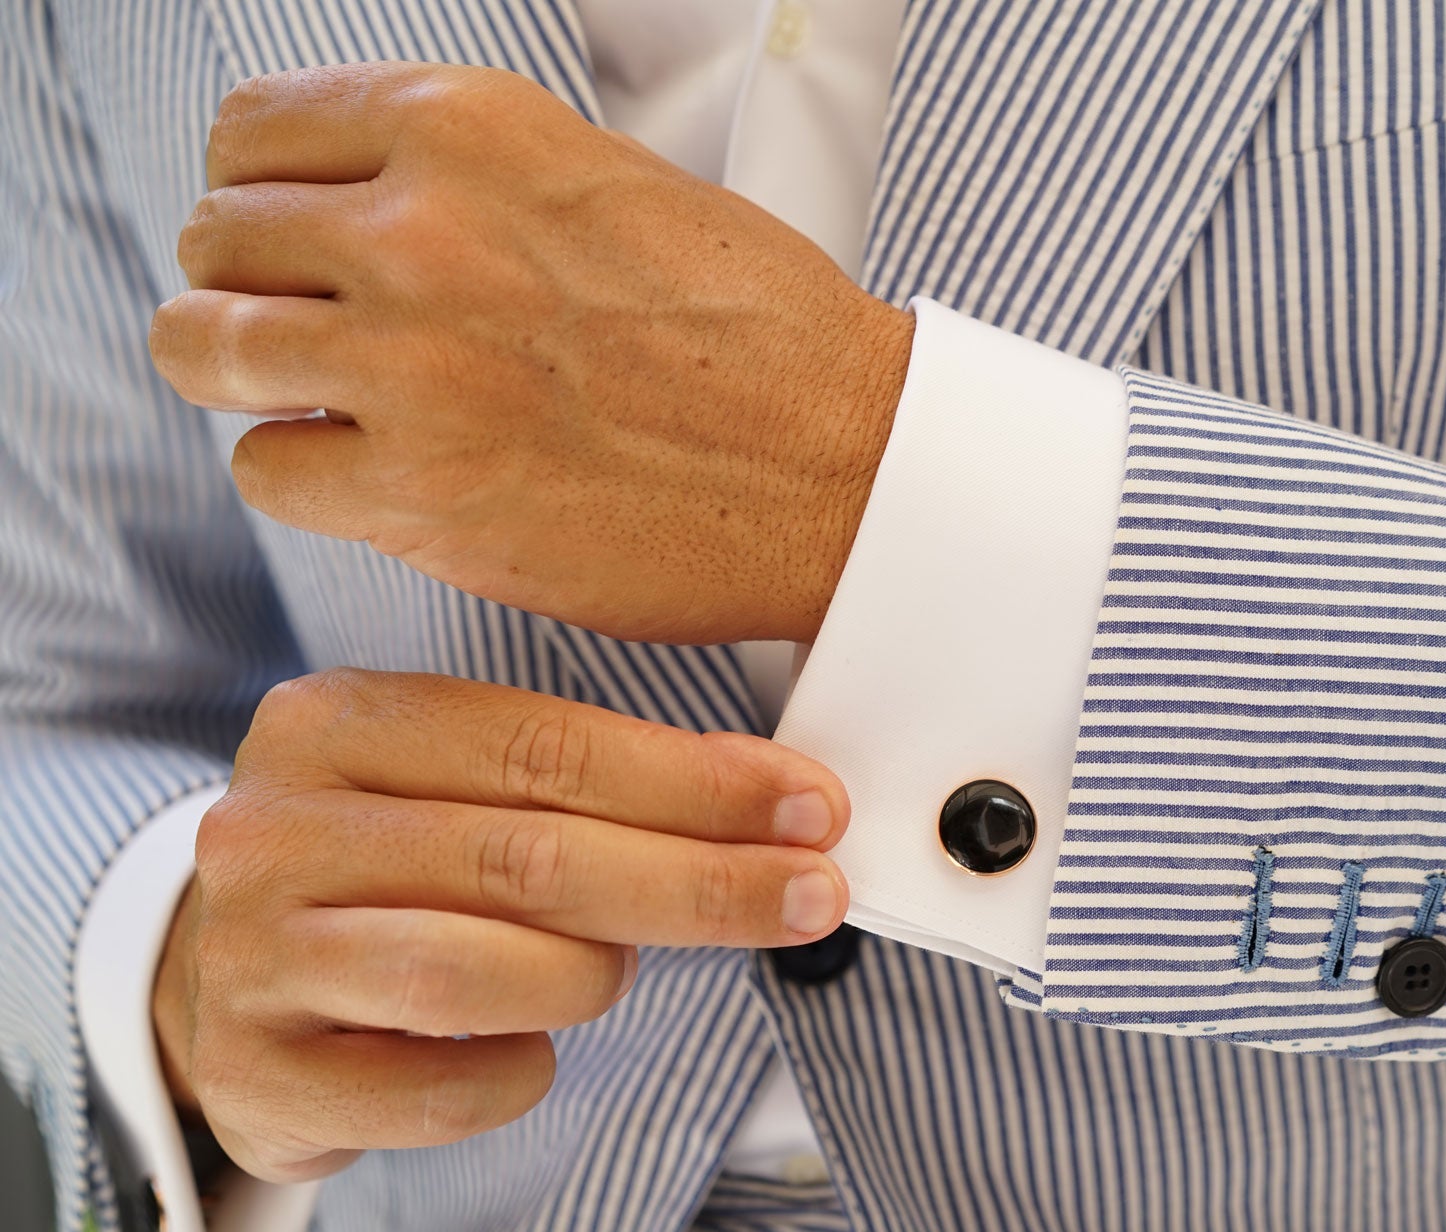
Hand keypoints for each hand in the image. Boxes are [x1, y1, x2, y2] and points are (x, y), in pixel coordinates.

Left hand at [149, 62, 914, 644]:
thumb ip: (476, 180)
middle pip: (216, 236)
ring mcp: (410, 363)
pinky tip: (371, 474)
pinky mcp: (420, 490)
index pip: (255, 131)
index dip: (261, 192)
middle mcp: (421, 230)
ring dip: (246, 378)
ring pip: (203, 347)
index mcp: (470, 129)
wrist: (843, 468)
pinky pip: (264, 469)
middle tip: (306, 331)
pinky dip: (303, 476)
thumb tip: (373, 206)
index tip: (289, 238)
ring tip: (312, 403)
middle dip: (249, 286)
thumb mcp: (615, 182)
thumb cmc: (763, 335)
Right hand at [150, 668, 850, 1181]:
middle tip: (812, 894)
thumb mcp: (459, 785)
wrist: (231, 976)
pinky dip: (518, 1072)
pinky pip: (441, 1087)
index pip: (542, 745)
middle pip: (528, 857)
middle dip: (699, 881)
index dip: (694, 782)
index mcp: (336, 721)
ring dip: (588, 977)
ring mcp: (251, 954)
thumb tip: (782, 805)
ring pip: (475, 972)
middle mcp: (274, 827)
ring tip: (610, 972)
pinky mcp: (256, 1072)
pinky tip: (528, 1047)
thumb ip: (590, 782)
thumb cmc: (390, 868)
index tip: (810, 807)